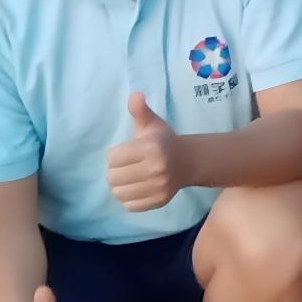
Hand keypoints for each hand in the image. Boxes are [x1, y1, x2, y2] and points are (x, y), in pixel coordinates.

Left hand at [105, 91, 186, 213]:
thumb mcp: (153, 124)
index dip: (115, 155)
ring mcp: (159, 187)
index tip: (125, 153)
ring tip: (130, 178)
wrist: (190, 161)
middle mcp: (156, 168)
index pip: (112, 158)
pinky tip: (138, 188)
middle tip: (126, 167)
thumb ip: (140, 111)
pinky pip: (130, 206)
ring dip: (120, 186)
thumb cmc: (164, 141)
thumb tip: (135, 95)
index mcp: (151, 148)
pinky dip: (130, 199)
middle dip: (116, 171)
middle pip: (113, 177)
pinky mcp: (160, 201)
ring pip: (119, 193)